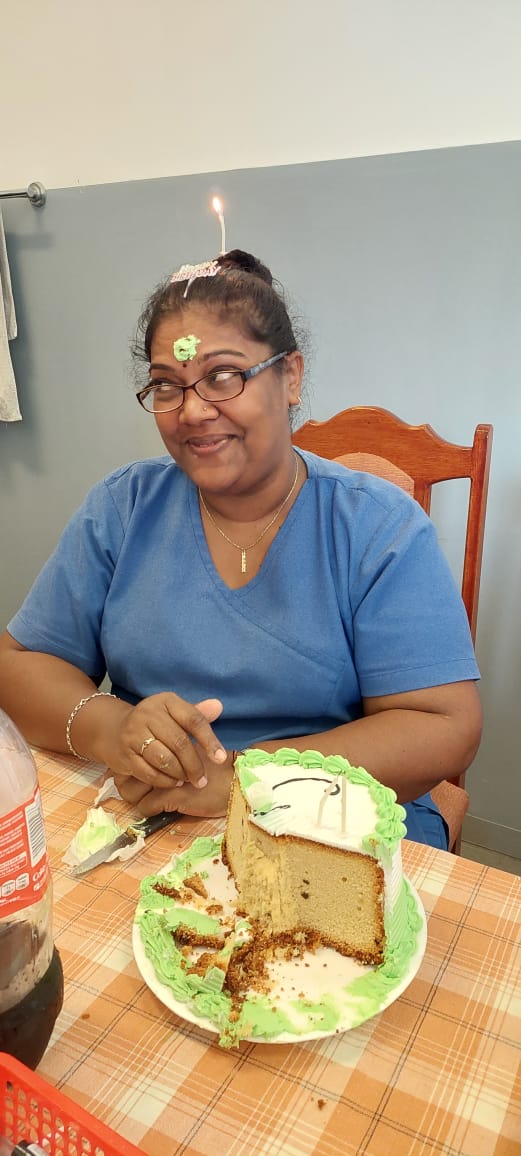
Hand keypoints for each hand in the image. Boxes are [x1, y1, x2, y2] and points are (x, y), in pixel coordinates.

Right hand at [100, 694, 226, 791]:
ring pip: (164, 759)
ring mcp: (133, 733)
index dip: (209, 740)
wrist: (114, 730)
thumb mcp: (174, 714)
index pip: (193, 719)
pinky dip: (164, 781)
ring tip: (187, 780)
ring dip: (179, 774)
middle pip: (179, 742)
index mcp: (166, 701)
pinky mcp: (124, 754)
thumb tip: (219, 707)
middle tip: (202, 780)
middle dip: (194, 765)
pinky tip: (173, 782)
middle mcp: (148, 714)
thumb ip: (197, 714)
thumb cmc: (154, 723)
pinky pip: (148, 772)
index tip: (221, 759)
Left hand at [114, 750, 233, 817]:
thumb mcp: (193, 758)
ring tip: (150, 802)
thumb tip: (151, 766)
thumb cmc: (219, 770)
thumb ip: (172, 759)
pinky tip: (163, 809)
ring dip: (138, 799)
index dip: (131, 771)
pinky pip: (147, 806)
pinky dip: (151, 810)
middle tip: (141, 793)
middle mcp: (161, 758)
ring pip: (131, 792)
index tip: (138, 779)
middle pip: (126, 775)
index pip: (133, 757)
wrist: (238, 780)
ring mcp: (165, 776)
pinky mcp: (172, 794)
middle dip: (130, 786)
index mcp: (165, 746)